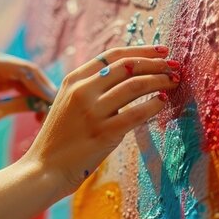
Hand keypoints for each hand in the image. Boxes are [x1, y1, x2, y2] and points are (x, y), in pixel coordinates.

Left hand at [0, 48, 56, 144]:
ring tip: (45, 113)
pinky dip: (27, 95)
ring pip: (25, 78)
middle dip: (41, 90)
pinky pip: (18, 82)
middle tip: (55, 108)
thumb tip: (45, 104)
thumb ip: (18, 105)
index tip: (56, 101)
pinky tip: (36, 110)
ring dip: (36, 94)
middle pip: (27, 71)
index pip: (24, 70)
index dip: (42, 86)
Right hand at [21, 45, 180, 196]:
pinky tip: (163, 102)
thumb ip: (91, 89)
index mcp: (74, 80)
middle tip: (175, 66)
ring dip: (159, 80)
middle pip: (127, 66)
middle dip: (156, 63)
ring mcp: (93, 112)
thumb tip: (127, 77)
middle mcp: (83, 91)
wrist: (44, 168)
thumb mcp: (67, 104)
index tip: (161, 51)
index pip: (112, 55)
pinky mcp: (104, 133)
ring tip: (174, 81)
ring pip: (135, 85)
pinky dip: (154, 104)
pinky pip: (137, 113)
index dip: (140, 50)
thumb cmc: (59, 139)